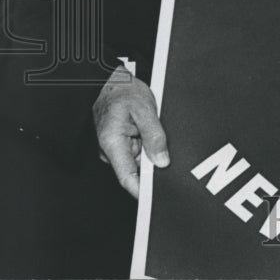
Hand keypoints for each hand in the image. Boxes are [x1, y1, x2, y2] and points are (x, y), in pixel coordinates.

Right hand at [93, 65, 168, 197]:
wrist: (112, 80)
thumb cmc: (124, 91)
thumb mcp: (145, 109)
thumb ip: (154, 135)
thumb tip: (162, 161)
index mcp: (112, 142)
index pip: (127, 177)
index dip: (141, 190)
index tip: (155, 199)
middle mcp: (111, 149)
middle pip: (137, 169)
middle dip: (153, 166)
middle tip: (168, 154)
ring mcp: (116, 147)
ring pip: (140, 159)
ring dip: (152, 153)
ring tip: (155, 132)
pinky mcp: (122, 142)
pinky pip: (138, 150)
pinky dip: (149, 146)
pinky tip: (152, 134)